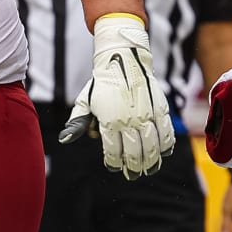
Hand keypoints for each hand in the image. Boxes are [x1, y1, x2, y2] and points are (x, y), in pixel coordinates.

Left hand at [60, 15, 176, 179]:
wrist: (123, 58)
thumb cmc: (102, 83)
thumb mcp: (85, 101)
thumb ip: (77, 122)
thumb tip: (65, 139)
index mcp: (110, 121)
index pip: (114, 152)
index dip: (115, 163)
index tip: (115, 166)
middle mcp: (129, 120)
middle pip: (135, 153)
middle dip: (134, 167)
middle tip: (133, 173)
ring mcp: (147, 115)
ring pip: (152, 146)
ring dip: (151, 161)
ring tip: (149, 168)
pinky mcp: (160, 108)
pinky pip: (166, 132)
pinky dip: (166, 144)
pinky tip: (163, 152)